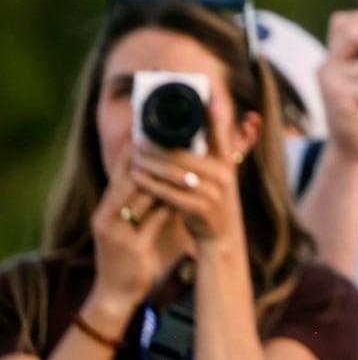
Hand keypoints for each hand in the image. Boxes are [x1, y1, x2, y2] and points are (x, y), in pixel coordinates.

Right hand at [87, 147, 177, 317]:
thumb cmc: (131, 256)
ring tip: (185, 162)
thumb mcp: (134, 226)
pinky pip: (153, 221)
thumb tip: (170, 176)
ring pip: (142, 196)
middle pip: (130, 178)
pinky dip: (168, 207)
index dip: (135, 151)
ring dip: (164, 179)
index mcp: (106, 209)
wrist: (116, 294)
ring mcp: (116, 232)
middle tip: (174, 139)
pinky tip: (183, 197)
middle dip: (151, 159)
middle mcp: (106, 216)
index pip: (121, 173)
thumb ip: (148, 203)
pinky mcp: (130, 247)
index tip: (151, 130)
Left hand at [130, 100, 246, 245]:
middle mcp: (223, 174)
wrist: (223, 237)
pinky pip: (168, 193)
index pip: (221, 134)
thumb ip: (209, 154)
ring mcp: (213, 192)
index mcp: (227, 162)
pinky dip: (150, 184)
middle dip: (157, 146)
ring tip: (133, 156)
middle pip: (184, 155)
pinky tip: (135, 177)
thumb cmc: (214, 201)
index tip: (205, 99)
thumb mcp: (220, 176)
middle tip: (137, 138)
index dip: (214, 116)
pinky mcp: (200, 209)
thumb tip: (189, 134)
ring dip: (149, 163)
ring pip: (174, 173)